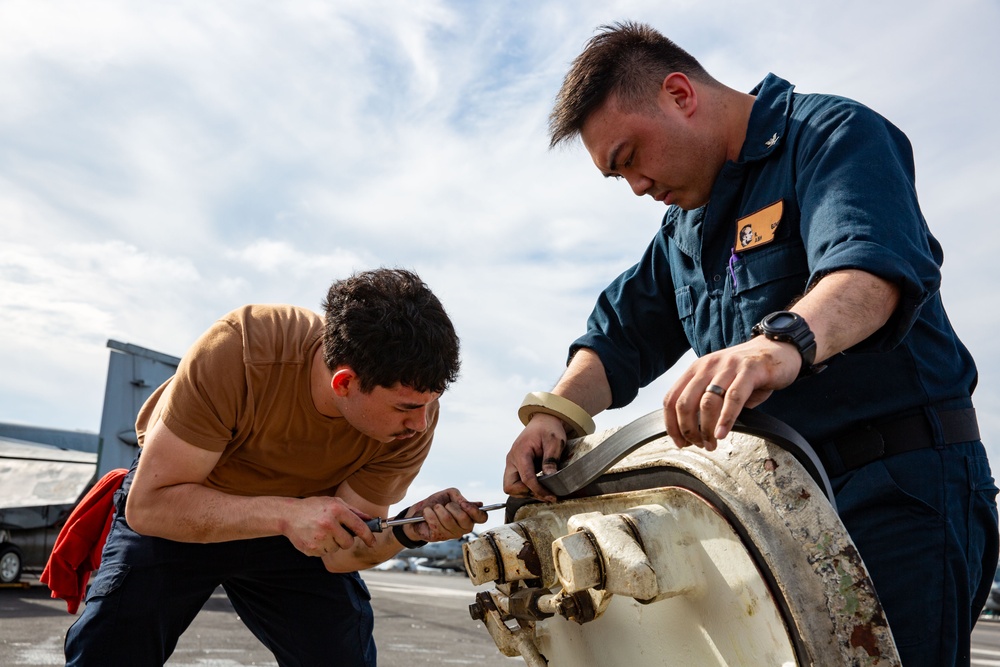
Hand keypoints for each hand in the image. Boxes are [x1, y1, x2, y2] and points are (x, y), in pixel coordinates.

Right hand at [282, 496, 375, 556]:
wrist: (289, 515)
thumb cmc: (314, 507)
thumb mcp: (333, 502)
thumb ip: (353, 511)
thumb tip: (369, 519)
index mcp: (336, 510)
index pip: (359, 526)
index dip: (368, 536)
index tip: (372, 542)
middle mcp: (329, 524)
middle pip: (348, 543)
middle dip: (345, 540)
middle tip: (336, 532)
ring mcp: (319, 538)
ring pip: (336, 549)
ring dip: (332, 543)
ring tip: (321, 532)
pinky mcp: (312, 549)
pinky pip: (325, 553)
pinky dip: (322, 547)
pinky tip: (314, 537)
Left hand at [403, 488, 488, 542]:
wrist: (419, 512)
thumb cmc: (437, 503)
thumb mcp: (449, 495)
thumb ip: (459, 497)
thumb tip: (467, 503)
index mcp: (469, 516)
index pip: (482, 518)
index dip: (474, 511)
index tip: (463, 504)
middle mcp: (463, 528)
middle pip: (464, 519)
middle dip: (452, 507)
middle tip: (445, 505)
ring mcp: (451, 534)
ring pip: (448, 520)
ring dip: (438, 509)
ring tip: (434, 508)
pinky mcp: (438, 537)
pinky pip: (436, 524)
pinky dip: (429, 514)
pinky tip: (427, 512)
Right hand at [502, 413, 565, 501]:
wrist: (543, 421)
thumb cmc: (548, 428)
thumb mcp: (555, 441)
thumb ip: (551, 459)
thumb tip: (550, 476)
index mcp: (521, 452)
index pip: (526, 479)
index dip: (538, 490)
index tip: (551, 496)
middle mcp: (512, 459)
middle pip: (510, 486)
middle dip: (526, 492)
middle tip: (543, 492)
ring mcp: (512, 463)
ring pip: (511, 486)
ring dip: (526, 491)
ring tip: (543, 489)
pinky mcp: (516, 466)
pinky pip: (516, 482)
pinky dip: (526, 487)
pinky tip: (539, 484)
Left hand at [663, 336, 800, 450]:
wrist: (779, 349)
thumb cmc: (749, 373)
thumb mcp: (722, 384)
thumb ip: (708, 402)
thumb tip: (695, 432)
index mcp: (696, 369)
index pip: (671, 398)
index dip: (671, 424)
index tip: (680, 442)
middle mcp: (707, 365)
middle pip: (684, 403)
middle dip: (687, 430)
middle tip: (699, 445)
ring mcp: (728, 366)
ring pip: (707, 403)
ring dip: (706, 429)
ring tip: (712, 444)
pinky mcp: (749, 370)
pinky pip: (733, 398)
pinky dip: (725, 419)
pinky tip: (722, 433)